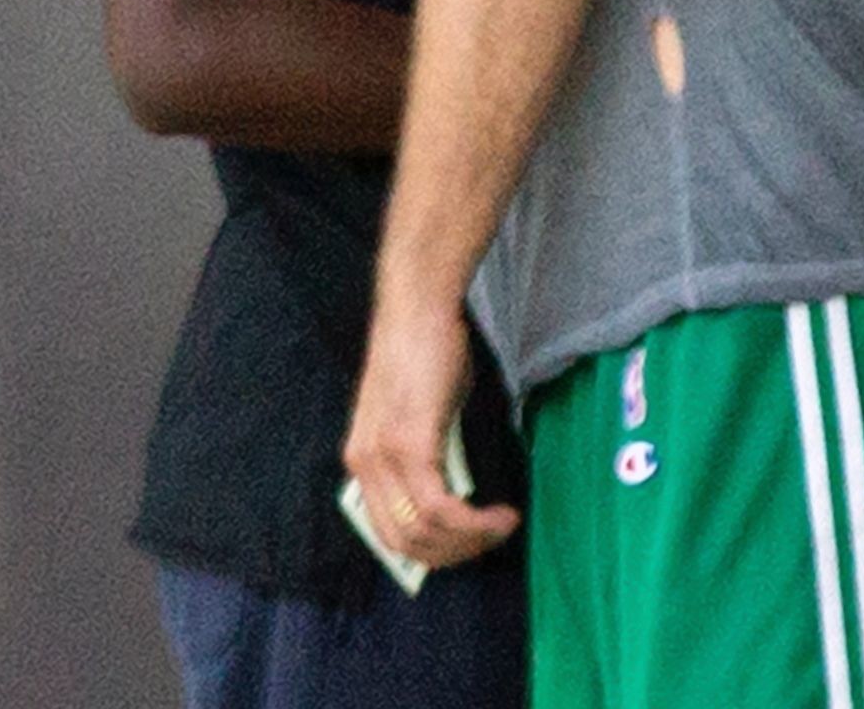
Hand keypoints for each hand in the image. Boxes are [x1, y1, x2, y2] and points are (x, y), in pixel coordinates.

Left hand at [343, 302, 520, 568]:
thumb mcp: (422, 415)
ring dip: (470, 543)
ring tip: (502, 528)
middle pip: (404, 544)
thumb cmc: (427, 351)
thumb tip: (454, 494)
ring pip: (423, 534)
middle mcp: (364, 467)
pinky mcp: (410, 446)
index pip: (387, 534)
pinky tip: (500, 516)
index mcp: (361, 462)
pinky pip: (440, 508)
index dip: (431, 551)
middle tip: (491, 541)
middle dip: (454, 555)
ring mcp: (384, 458)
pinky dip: (474, 523)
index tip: (468, 545)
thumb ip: (428, 456)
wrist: (420, 308)